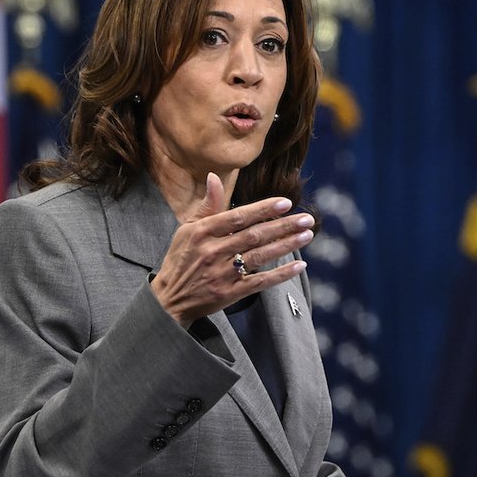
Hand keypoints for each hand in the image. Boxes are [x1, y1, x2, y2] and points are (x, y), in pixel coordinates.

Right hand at [150, 172, 313, 325]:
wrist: (169, 299)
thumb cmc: (180, 259)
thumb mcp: (186, 229)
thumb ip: (207, 206)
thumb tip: (213, 177)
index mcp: (201, 233)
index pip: (237, 217)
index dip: (262, 209)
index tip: (285, 203)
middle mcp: (211, 252)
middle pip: (253, 236)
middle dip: (283, 226)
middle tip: (306, 218)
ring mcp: (221, 274)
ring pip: (259, 257)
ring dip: (286, 245)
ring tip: (306, 235)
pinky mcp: (229, 293)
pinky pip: (259, 282)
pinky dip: (280, 274)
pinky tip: (298, 266)